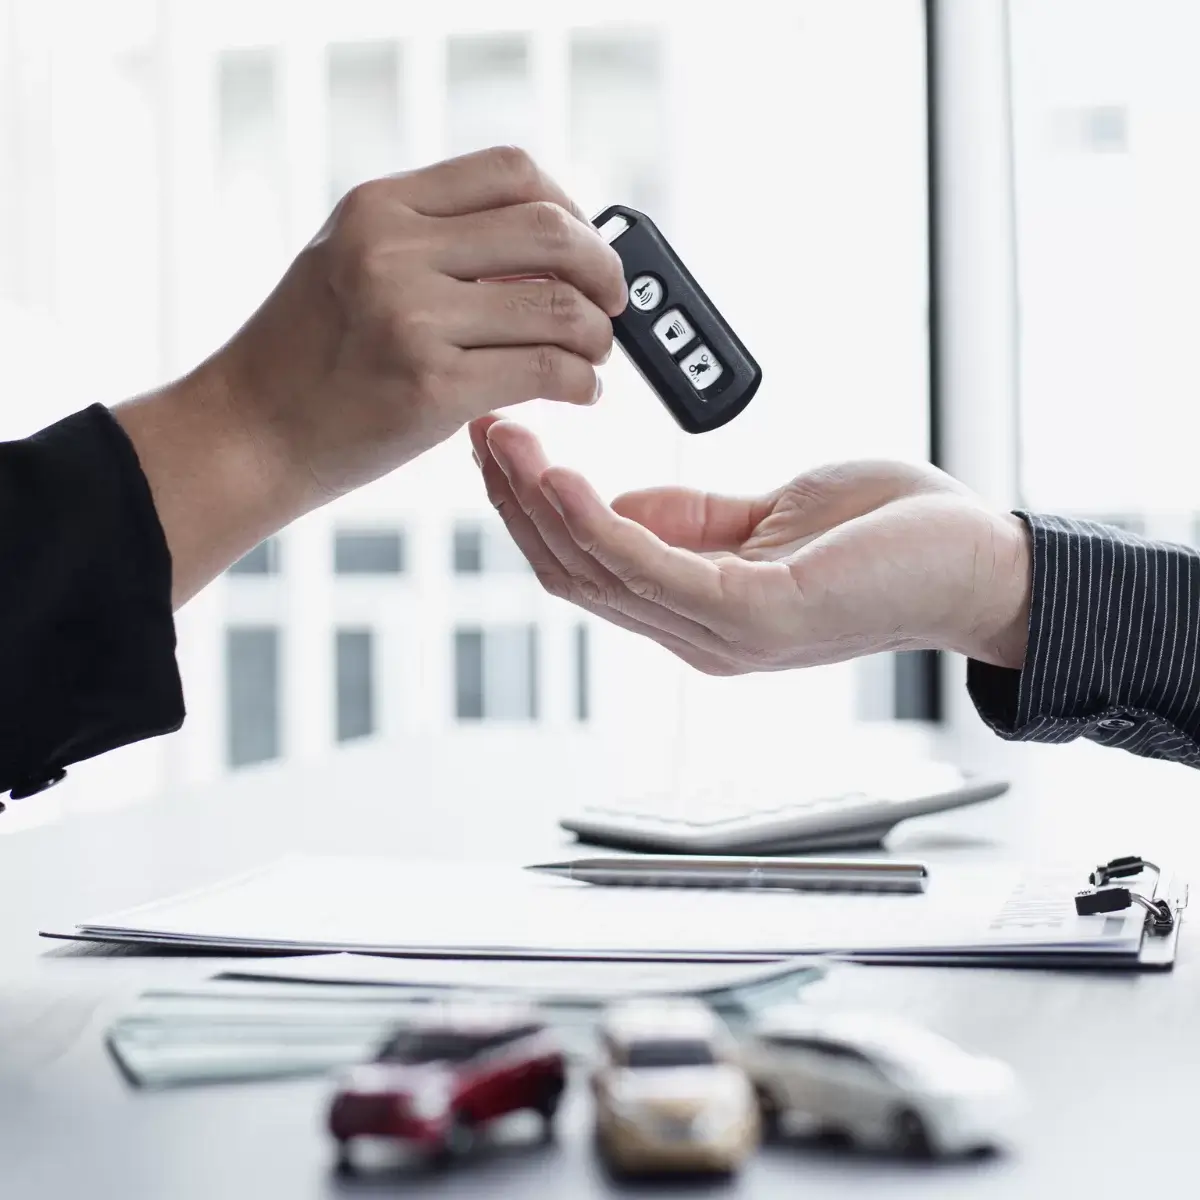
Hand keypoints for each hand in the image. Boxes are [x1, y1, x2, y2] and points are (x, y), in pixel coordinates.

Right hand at [114, 146, 625, 604]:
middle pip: (550, 230)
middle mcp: (394, 251)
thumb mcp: (350, 264)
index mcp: (378, 208)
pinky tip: (582, 391)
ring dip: (598, 335)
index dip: (571, 205)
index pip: (511, 171)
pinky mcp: (432, 387)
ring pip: (559, 305)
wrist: (248, 434)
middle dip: (604, 269)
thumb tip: (546, 246)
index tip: (586, 244)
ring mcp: (412, 318)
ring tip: (595, 356)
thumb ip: (432, 244)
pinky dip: (583, 382)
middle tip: (613, 303)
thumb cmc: (305, 358)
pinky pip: (547, 370)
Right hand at [469, 415, 1032, 673]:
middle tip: (480, 427)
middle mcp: (696, 634)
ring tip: (503, 439)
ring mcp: (723, 634)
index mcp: (696, 610)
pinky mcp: (756, 616)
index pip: (587, 568)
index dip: (532, 510)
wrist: (981, 563)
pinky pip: (651, 569)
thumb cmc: (887, 536)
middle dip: (516, 503)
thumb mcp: (764, 516)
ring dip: (538, 505)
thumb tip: (617, 505)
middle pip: (574, 574)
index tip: (502, 441)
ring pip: (596, 574)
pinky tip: (562, 474)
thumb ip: (688, 519)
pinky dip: (596, 522)